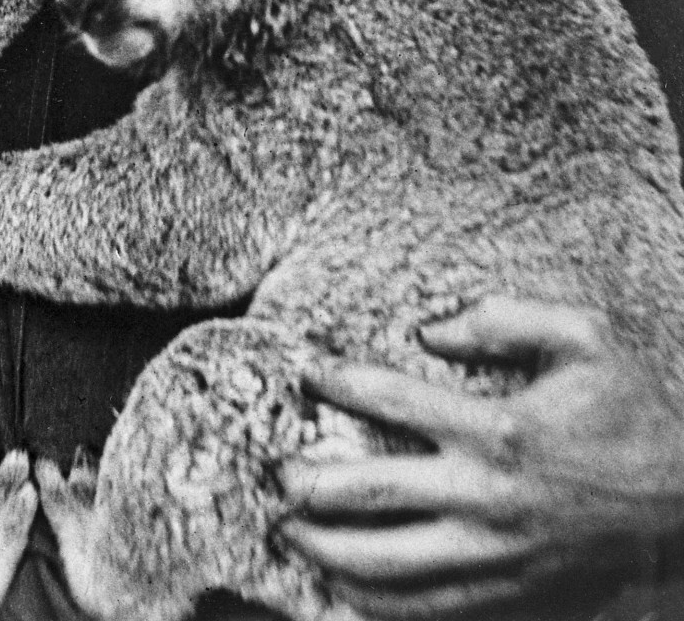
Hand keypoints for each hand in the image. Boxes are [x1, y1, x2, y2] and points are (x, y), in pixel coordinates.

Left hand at [276, 297, 683, 618]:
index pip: (392, 400)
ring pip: (386, 565)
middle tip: (276, 472)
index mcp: (498, 430)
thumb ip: (504, 317)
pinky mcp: (506, 595)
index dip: (338, 381)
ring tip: (290, 532)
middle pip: (369, 495)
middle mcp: (485, 497)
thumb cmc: (632, 416)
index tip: (307, 371)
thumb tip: (431, 327)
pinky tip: (344, 589)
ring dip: (327, 551)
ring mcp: (492, 556)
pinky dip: (376, 604)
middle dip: (309, 484)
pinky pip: (425, 610)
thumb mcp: (585, 339)